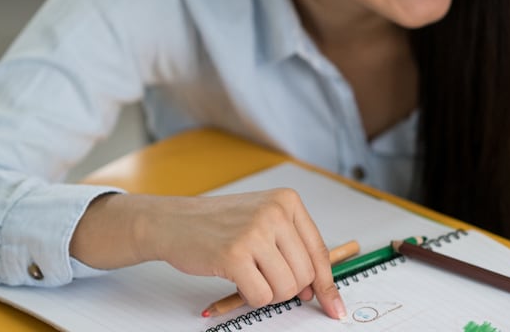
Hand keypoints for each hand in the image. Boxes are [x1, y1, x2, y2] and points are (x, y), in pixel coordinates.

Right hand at [73, 189, 344, 318]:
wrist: (174, 221)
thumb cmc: (219, 224)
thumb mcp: (263, 221)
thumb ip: (291, 249)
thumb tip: (315, 289)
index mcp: (288, 202)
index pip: (319, 251)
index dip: (327, 285)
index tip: (335, 307)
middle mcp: (276, 213)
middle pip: (305, 274)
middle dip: (289, 289)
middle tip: (268, 282)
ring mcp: (255, 233)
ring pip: (286, 287)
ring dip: (270, 294)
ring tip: (251, 279)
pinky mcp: (234, 255)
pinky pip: (261, 296)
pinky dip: (252, 299)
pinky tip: (239, 282)